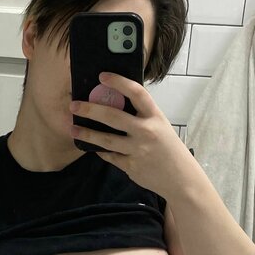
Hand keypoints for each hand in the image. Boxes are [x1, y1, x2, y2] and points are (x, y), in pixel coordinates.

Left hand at [69, 71, 193, 200]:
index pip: (136, 93)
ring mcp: (137, 150)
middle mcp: (146, 131)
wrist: (180, 178)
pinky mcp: (131, 166)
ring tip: (73, 128)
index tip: (102, 76)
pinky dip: (101, 151)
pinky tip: (93, 146)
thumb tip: (116, 103)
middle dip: (90, 109)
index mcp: (155, 116)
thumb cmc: (169, 149)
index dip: (119, 82)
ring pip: (106, 140)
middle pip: (113, 117)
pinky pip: (110, 156)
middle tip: (74, 106)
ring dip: (87, 133)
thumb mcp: (161, 126)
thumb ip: (142, 116)